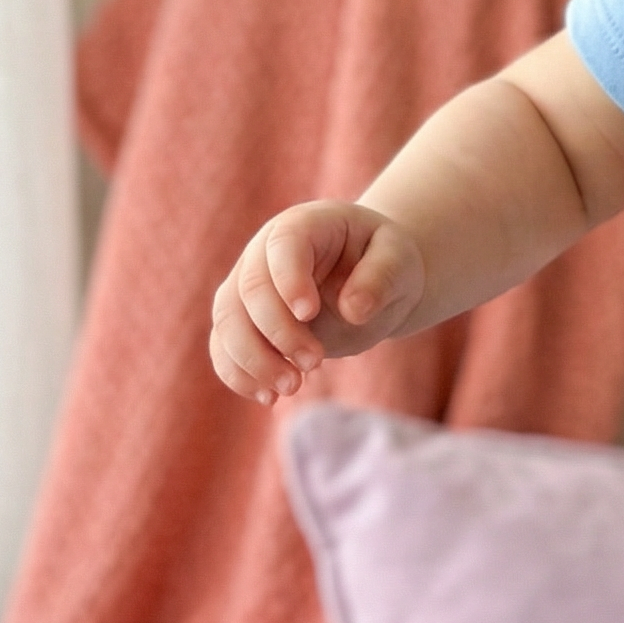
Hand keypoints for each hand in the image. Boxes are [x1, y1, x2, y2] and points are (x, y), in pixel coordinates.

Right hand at [209, 200, 425, 402]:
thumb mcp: (399, 260)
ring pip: (228, 321)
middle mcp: (264, 252)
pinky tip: (268, 398)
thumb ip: (382, 277)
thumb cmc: (386, 261)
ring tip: (292, 388)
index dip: (289, 280)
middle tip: (314, 364)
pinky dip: (238, 374)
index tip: (308, 314)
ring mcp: (246, 286)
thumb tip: (353, 309)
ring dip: (253, 360)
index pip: (284, 246)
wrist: (372, 280)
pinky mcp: (243, 321)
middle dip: (277, 332)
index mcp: (304, 225)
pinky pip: (224, 346)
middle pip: (250, 289)